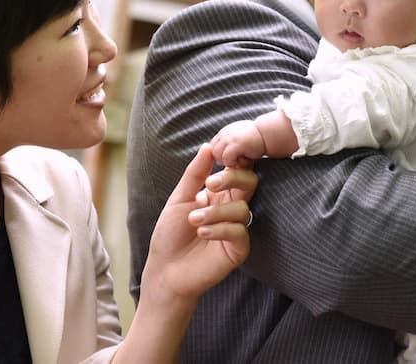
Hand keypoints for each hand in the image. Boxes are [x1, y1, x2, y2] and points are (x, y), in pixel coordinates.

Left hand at [116, 145, 256, 361]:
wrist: (165, 269)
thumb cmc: (169, 234)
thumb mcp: (179, 199)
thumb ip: (195, 174)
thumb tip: (208, 146)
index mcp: (219, 194)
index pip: (238, 171)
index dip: (236, 162)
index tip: (223, 157)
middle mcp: (231, 208)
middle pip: (250, 183)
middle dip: (232, 179)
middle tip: (210, 185)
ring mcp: (237, 228)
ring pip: (242, 208)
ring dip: (215, 212)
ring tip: (194, 221)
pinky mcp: (239, 248)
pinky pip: (239, 231)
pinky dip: (220, 229)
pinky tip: (202, 233)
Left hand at [211, 119, 264, 167]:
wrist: (269, 133)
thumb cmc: (258, 139)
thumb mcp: (240, 139)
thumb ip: (230, 144)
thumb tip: (223, 155)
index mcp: (225, 131)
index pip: (214, 146)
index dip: (221, 154)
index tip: (232, 158)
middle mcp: (225, 133)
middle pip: (213, 150)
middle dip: (222, 158)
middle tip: (236, 160)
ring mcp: (230, 138)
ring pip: (218, 155)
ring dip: (228, 161)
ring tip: (240, 160)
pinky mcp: (236, 144)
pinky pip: (226, 158)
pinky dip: (233, 162)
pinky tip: (243, 160)